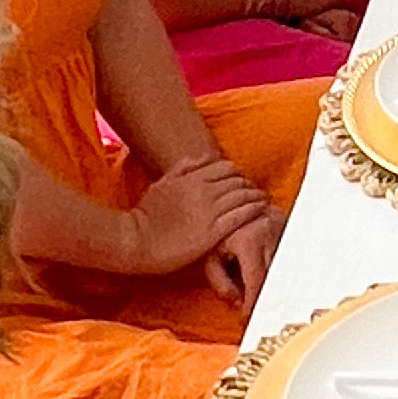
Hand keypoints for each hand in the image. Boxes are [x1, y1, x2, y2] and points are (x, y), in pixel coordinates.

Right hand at [125, 153, 273, 276]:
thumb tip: (201, 157)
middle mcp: (203, 190)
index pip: (226, 167)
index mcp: (191, 177)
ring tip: (263, 200)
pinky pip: (242, 215)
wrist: (134, 241)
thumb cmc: (145, 216)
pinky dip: (255, 210)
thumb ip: (182, 168)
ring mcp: (209, 211)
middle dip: (248, 184)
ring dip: (256, 196)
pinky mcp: (213, 232)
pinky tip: (261, 212)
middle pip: (238, 180)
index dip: (237, 173)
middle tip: (256, 192)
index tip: (241, 181)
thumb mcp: (162, 184)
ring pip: (243, 195)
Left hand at [206, 203, 279, 307]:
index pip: (256, 280)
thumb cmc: (217, 229)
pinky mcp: (289, 227)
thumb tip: (236, 302)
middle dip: (266, 297)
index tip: (247, 317)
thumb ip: (219, 281)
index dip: (253, 302)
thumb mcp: (210, 255)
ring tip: (263, 298)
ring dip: (274, 284)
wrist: (228, 198)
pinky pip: (288, 255)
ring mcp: (282, 228)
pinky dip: (281, 270)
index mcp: (249, 240)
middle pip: (274, 276)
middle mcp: (269, 233)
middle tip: (257, 312)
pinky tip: (272, 279)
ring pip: (284, 267)